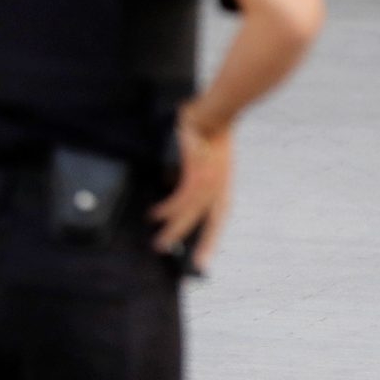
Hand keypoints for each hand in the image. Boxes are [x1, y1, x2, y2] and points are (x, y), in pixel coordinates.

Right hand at [150, 109, 232, 271]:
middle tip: (178, 262)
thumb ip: (191, 176)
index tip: (200, 265)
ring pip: (191, 215)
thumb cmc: (206, 134)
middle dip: (192, 246)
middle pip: (207, 225)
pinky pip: (181, 198)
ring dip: (173, 231)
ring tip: (158, 243)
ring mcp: (210, 182)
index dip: (209, 243)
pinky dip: (168, 209)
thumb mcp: (205, 160)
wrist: (212, 114)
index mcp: (223, 188)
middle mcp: (219, 189)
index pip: (218, 222)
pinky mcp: (197, 172)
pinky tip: (156, 215)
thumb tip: (168, 185)